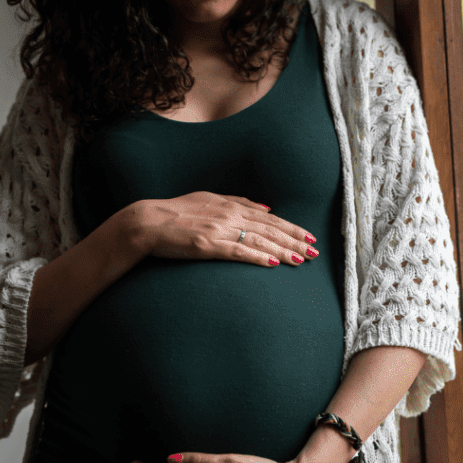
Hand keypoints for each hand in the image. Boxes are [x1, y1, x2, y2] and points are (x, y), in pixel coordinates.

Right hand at [123, 192, 318, 267]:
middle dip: (294, 240)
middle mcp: (229, 215)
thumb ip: (238, 202)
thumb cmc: (176, 212)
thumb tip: (266, 208)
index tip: (309, 236)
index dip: (291, 228)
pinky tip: (272, 263)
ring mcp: (218, 230)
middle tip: (314, 251)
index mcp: (231, 205)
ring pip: (259, 241)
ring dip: (283, 250)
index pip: (269, 218)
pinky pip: (237, 252)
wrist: (147, 222)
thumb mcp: (209, 199)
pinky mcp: (207, 245)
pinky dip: (257, 256)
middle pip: (270, 229)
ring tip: (301, 260)